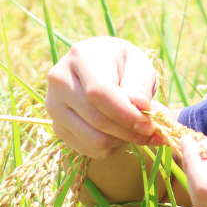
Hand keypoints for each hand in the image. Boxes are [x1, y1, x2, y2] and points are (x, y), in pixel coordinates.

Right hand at [45, 36, 162, 157]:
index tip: (149, 124)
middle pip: (97, 119)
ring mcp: (54, 106)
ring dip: (122, 140)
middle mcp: (60, 81)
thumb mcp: (138, 64)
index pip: (99, 93)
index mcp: (80, 56)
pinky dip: (111, 147)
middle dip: (130, 131)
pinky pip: (89, 149)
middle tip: (152, 131)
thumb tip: (140, 107)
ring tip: (136, 130)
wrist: (100, 68)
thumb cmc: (123, 65)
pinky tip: (120, 133)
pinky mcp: (57, 127)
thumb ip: (140, 84)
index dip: (126, 113)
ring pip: (93, 139)